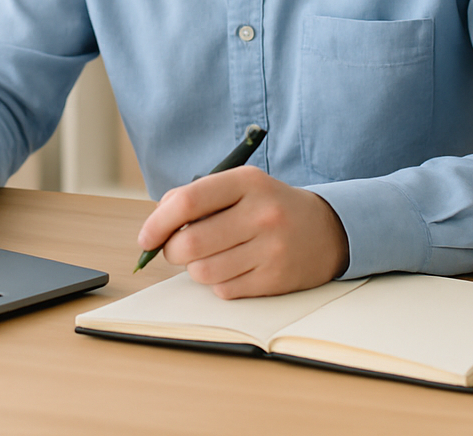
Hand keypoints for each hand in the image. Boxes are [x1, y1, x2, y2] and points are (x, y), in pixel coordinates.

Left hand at [136, 166, 349, 297]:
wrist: (326, 231)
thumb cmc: (268, 207)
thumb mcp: (239, 187)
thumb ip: (196, 197)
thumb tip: (155, 226)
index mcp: (247, 182)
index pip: (187, 202)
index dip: (157, 223)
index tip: (146, 238)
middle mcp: (261, 214)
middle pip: (189, 243)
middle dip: (172, 251)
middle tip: (176, 249)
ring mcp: (271, 249)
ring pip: (203, 272)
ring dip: (196, 269)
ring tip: (212, 257)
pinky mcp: (276, 279)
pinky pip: (224, 290)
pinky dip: (219, 283)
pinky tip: (235, 268)